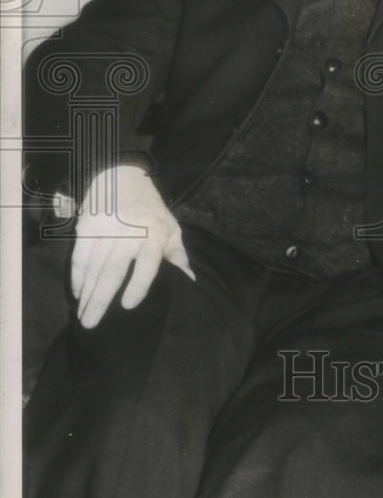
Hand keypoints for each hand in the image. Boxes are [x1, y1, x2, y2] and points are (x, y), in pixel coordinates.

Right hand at [71, 164, 194, 327]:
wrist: (122, 173)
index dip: (138, 285)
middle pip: (113, 270)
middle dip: (101, 299)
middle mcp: (129, 230)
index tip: (127, 306)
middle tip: (91, 324)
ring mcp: (105, 228)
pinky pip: (79, 256)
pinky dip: (76, 276)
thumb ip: (178, 255)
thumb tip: (190, 282)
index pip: (147, 263)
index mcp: (154, 232)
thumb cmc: (150, 208)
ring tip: (82, 315)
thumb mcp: (170, 227)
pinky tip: (77, 293)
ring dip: (86, 293)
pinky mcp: (86, 225)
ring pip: (93, 267)